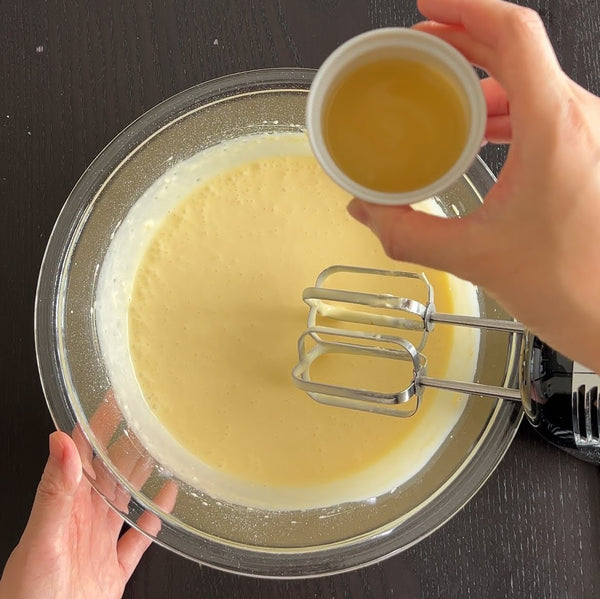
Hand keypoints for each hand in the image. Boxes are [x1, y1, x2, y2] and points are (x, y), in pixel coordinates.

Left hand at [0, 398, 176, 598]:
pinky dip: (154, 520)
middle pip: (109, 473)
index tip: (110, 401)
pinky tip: (165, 504)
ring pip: (124, 500)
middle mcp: (82, 520)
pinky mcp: (113, 569)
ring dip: (140, 476)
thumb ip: (54, 492)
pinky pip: (138, 539)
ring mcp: (98, 544)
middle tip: (145, 421)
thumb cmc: (27, 597)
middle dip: (125, 445)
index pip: (80, 455)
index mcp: (63, 506)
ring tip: (159, 452)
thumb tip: (60, 442)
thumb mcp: (41, 541)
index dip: (95, 426)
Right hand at [348, 0, 599, 371]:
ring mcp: (587, 134)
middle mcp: (579, 121)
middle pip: (519, 48)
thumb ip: (406, 233)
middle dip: (464, 38)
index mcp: (554, 129)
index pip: (514, 34)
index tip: (430, 8)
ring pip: (531, 78)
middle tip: (422, 43)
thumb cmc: (569, 285)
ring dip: (483, 75)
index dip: (467, 8)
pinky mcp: (585, 152)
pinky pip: (540, 107)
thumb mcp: (471, 257)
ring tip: (441, 88)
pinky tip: (476, 130)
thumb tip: (367, 211)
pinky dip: (503, 106)